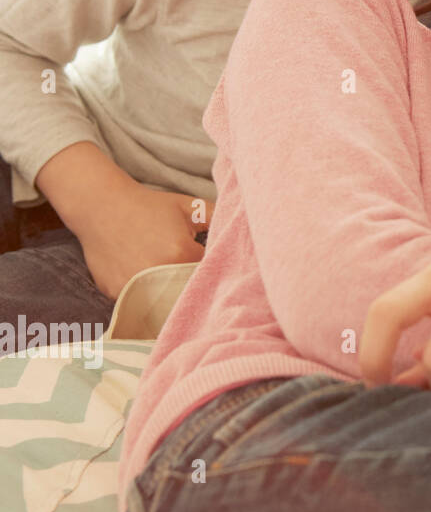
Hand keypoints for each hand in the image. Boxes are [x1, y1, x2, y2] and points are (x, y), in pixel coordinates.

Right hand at [70, 183, 211, 299]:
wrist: (101, 205)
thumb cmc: (150, 205)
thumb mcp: (191, 207)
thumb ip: (221, 218)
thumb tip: (247, 231)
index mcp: (181, 253)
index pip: (210, 276)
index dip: (217, 277)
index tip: (221, 278)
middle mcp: (157, 273)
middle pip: (187, 296)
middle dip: (196, 294)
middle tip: (204, 293)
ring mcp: (133, 287)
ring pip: (163, 306)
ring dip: (172, 304)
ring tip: (180, 297)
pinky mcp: (116, 294)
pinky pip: (139, 306)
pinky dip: (148, 303)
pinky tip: (154, 294)